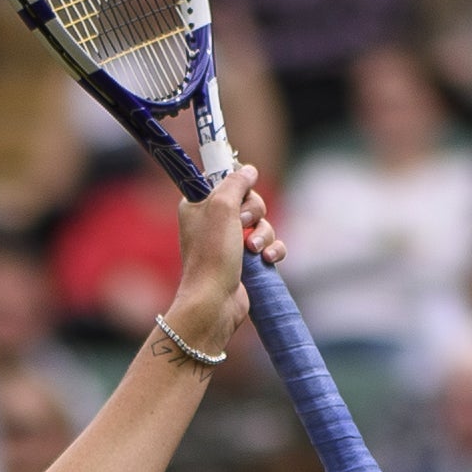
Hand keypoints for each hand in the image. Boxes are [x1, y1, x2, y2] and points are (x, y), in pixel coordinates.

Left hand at [170, 166, 279, 359]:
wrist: (214, 302)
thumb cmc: (212, 254)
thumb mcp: (222, 207)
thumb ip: (235, 182)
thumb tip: (249, 170)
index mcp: (199, 205)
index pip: (225, 180)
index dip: (238, 186)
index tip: (239, 196)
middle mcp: (213, 221)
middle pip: (250, 200)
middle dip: (254, 212)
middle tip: (242, 225)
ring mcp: (230, 242)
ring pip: (262, 223)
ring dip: (264, 234)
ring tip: (253, 251)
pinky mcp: (246, 261)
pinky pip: (269, 245)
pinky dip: (272, 250)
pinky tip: (267, 260)